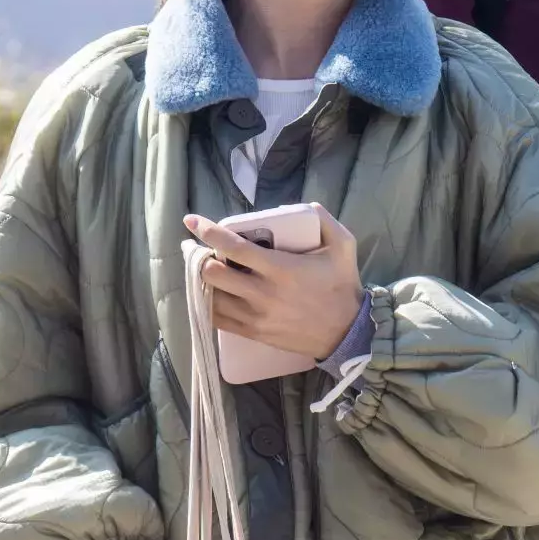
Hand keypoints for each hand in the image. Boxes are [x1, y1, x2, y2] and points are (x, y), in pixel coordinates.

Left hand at [185, 204, 364, 361]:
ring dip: (202, 281)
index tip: (192, 221)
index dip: (208, 232)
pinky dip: (207, 304)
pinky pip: (218, 320)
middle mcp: (263, 293)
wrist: (347, 332)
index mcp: (281, 268)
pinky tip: (208, 293)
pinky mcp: (254, 333)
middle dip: (199, 258)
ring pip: (211, 298)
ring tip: (202, 270)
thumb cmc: (342, 286)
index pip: (234, 247)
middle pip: (213, 274)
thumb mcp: (344, 245)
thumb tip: (299, 206)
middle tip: (197, 249)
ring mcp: (256, 316)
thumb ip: (324, 220)